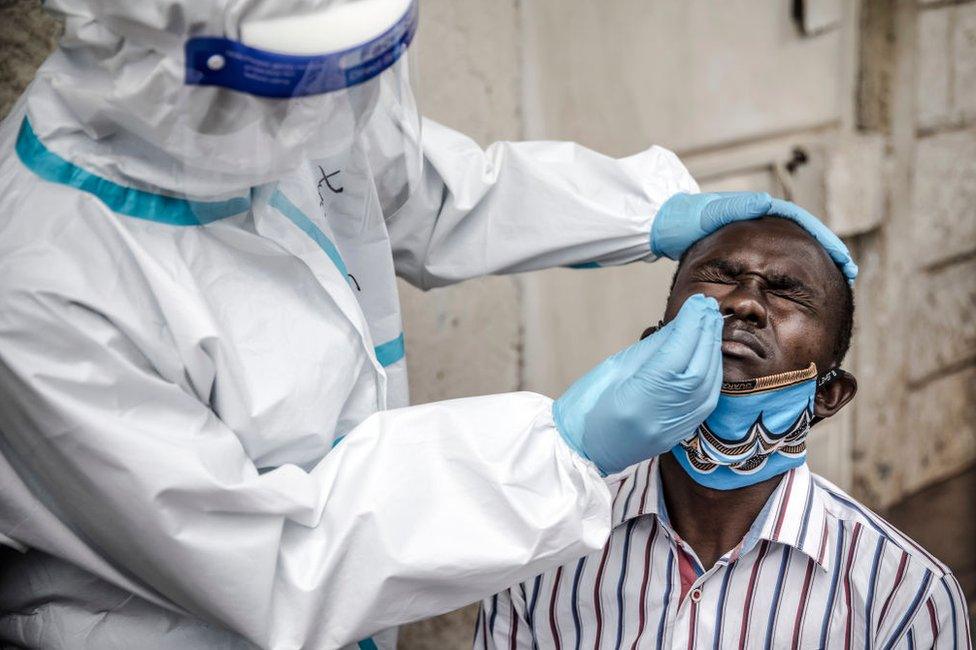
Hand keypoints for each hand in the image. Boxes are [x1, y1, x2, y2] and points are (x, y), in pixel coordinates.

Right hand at [553, 294, 722, 474]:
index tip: (697, 302)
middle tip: (707, 306)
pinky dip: (712, 371)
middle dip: (705, 333)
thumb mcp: (613, 368)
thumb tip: (681, 324)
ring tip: (709, 323)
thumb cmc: (588, 406)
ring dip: (712, 350)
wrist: (583, 450)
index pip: (676, 356)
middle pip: (698, 368)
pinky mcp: (682, 432)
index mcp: (638, 400)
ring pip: (709, 383)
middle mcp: (662, 417)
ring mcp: (674, 428)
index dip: (690, 326)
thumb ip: (652, 348)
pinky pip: (708, 398)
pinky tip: (708, 352)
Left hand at [650, 192, 857, 282]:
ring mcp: (756, 236)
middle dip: (827, 253)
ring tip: (834, 281)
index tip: (842, 259)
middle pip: (804, 238)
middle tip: (848, 273)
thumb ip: (737, 207)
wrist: (668, 224)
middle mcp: (763, 221)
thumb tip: (766, 203)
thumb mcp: (712, 212)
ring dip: (814, 264)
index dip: (825, 241)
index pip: (802, 223)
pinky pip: (776, 262)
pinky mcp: (747, 251)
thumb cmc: (688, 218)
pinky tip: (799, 290)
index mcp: (760, 210)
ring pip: (792, 251)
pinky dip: (791, 272)